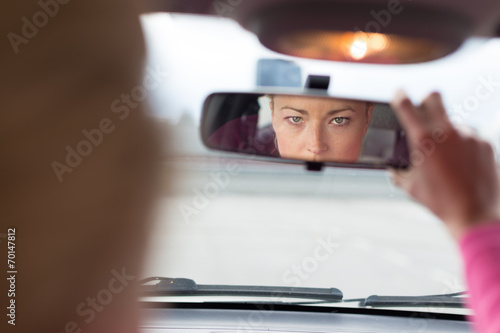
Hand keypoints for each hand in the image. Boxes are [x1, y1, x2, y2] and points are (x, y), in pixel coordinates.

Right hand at [390, 91, 499, 238]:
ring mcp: (468, 135)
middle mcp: (447, 132)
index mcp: (423, 140)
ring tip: (447, 157)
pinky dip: (463, 145)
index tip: (399, 94)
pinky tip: (461, 163)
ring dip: (447, 132)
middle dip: (426, 100)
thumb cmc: (440, 203)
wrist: (475, 215)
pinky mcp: (484, 143)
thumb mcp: (411, 188)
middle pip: (434, 98)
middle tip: (423, 109)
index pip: (406, 106)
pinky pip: (469, 136)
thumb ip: (398, 173)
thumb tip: (393, 168)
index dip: (400, 96)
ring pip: (452, 122)